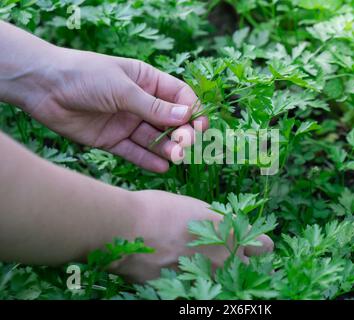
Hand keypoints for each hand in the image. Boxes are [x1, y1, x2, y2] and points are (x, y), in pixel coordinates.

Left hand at [24, 47, 207, 171]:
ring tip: (177, 158)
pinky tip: (162, 167)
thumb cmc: (85, 75)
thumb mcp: (123, 88)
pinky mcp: (112, 139)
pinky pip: (134, 151)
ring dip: (167, 148)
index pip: (180, 97)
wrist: (44, 87)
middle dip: (182, 133)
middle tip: (186, 144)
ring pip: (154, 138)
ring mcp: (127, 122)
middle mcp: (140, 102)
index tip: (201, 126)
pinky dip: (148, 160)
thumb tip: (187, 116)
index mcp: (147, 81)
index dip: (193, 111)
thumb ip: (154, 106)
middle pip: (170, 121)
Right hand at [112, 190, 273, 282]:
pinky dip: (193, 285)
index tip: (249, 245)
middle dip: (243, 266)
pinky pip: (198, 291)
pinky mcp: (187, 291)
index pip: (266, 247)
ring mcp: (207, 279)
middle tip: (225, 260)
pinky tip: (178, 274)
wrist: (128, 228)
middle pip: (252, 271)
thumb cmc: (161, 209)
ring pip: (227, 285)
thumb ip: (217, 222)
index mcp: (232, 233)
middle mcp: (226, 259)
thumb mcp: (197, 208)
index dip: (258, 246)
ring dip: (219, 277)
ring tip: (198, 266)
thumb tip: (222, 228)